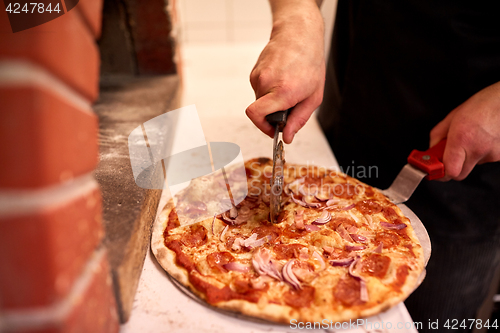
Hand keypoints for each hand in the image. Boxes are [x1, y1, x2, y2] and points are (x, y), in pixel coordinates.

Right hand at [246, 1, 324, 143]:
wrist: (299, 34)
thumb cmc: (310, 62)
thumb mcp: (313, 97)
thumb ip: (299, 119)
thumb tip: (287, 136)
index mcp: (282, 91)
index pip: (256, 115)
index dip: (263, 127)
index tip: (272, 129)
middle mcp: (266, 83)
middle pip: (260, 112)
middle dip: (272, 114)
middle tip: (289, 105)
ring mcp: (258, 76)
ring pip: (260, 100)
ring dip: (272, 100)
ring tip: (288, 86)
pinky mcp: (254, 72)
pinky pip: (259, 90)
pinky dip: (269, 90)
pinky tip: (281, 79)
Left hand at [430, 81, 499, 179]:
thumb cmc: (484, 104)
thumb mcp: (453, 116)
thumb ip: (438, 135)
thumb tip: (432, 149)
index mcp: (462, 138)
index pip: (450, 171)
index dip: (440, 174)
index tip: (434, 171)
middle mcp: (478, 148)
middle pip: (460, 174)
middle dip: (452, 167)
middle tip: (449, 156)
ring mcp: (492, 153)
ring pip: (473, 165)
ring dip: (468, 157)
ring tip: (472, 138)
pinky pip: (485, 159)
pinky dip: (481, 152)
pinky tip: (483, 138)